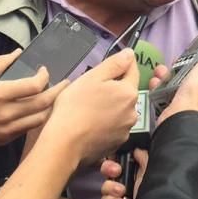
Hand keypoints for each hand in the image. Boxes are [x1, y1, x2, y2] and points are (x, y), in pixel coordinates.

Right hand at [0, 49, 60, 151]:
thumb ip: (0, 63)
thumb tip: (18, 52)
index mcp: (0, 94)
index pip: (35, 86)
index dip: (45, 77)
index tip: (45, 71)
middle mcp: (7, 113)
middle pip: (43, 103)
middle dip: (58, 92)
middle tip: (66, 84)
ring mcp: (8, 128)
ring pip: (40, 119)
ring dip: (50, 107)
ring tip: (55, 98)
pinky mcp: (6, 139)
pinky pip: (28, 128)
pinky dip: (37, 118)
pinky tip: (39, 111)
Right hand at [39, 49, 139, 165]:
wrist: (64, 144)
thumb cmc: (74, 107)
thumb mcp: (92, 77)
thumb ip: (114, 64)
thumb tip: (130, 54)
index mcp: (129, 92)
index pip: (132, 71)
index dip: (122, 65)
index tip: (111, 66)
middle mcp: (133, 112)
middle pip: (126, 93)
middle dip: (113, 88)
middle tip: (91, 90)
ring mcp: (126, 130)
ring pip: (120, 110)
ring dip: (110, 106)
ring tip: (89, 109)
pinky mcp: (116, 144)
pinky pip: (114, 127)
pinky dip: (106, 123)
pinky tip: (90, 123)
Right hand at [100, 149, 148, 198]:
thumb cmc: (155, 194)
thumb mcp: (151, 172)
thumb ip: (144, 158)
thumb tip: (137, 148)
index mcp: (134, 170)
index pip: (118, 159)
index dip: (113, 158)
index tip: (115, 158)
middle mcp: (125, 181)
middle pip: (107, 170)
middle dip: (109, 169)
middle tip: (117, 172)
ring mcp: (118, 195)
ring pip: (104, 186)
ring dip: (110, 188)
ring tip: (121, 193)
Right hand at [158, 30, 197, 122]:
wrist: (180, 119)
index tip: (195, 49)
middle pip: (194, 74)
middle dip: (181, 64)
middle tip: (173, 61)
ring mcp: (190, 102)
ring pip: (179, 83)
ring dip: (167, 74)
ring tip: (160, 71)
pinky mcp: (176, 108)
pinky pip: (167, 93)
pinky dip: (160, 86)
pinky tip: (155, 83)